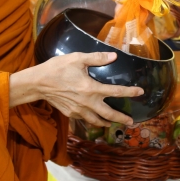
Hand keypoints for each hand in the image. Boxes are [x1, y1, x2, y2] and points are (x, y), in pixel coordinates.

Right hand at [11, 52, 143, 125]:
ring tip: (113, 124)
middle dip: (121, 119)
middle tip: (131, 122)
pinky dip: (93, 122)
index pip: (116, 91)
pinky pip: (85, 120)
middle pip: (109, 114)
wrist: (38, 83)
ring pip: (97, 121)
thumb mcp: (77, 59)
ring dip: (107, 123)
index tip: (140, 92)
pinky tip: (95, 120)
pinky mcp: (71, 114)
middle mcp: (87, 102)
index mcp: (91, 88)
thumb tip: (114, 56)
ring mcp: (79, 111)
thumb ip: (97, 58)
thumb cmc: (57, 68)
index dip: (130, 92)